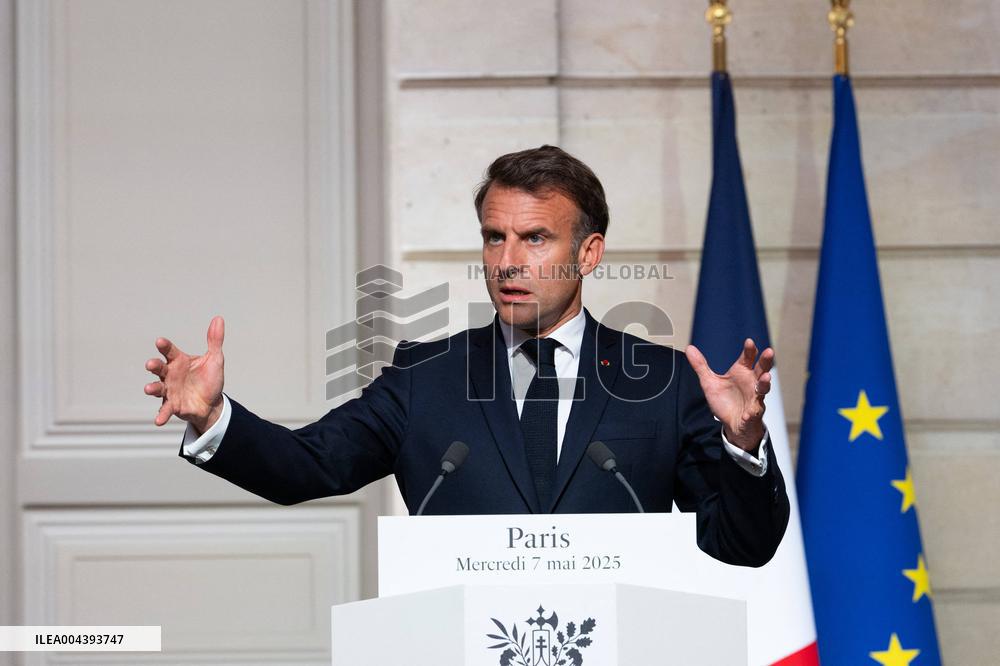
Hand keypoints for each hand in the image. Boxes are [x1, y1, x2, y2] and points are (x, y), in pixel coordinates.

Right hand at [144, 316, 225, 433]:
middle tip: (150, 364)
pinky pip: (164, 409)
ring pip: (157, 387)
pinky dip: (161, 415)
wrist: (212, 403)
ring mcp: (169, 390)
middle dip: (153, 365)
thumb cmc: (209, 379)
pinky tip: (158, 420)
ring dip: (152, 388)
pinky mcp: (172, 404)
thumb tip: (218, 319)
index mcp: (179, 361)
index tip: (160, 341)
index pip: (169, 351)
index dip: (164, 346)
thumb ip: (214, 341)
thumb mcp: (215, 359)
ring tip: (149, 389)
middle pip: (159, 367)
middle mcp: (170, 374)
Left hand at [684, 339, 772, 452]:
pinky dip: (752, 412)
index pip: (747, 358)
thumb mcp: (710, 382)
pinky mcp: (753, 413)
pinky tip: (749, 413)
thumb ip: (701, 366)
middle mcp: (751, 383)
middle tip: (769, 352)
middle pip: (761, 369)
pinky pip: (754, 412)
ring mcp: (754, 398)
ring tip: (766, 378)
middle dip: (765, 361)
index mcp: (741, 372)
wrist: (731, 423)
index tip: (749, 342)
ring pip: (763, 389)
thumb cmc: (725, 401)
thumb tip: (689, 348)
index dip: (749, 350)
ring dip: (765, 383)